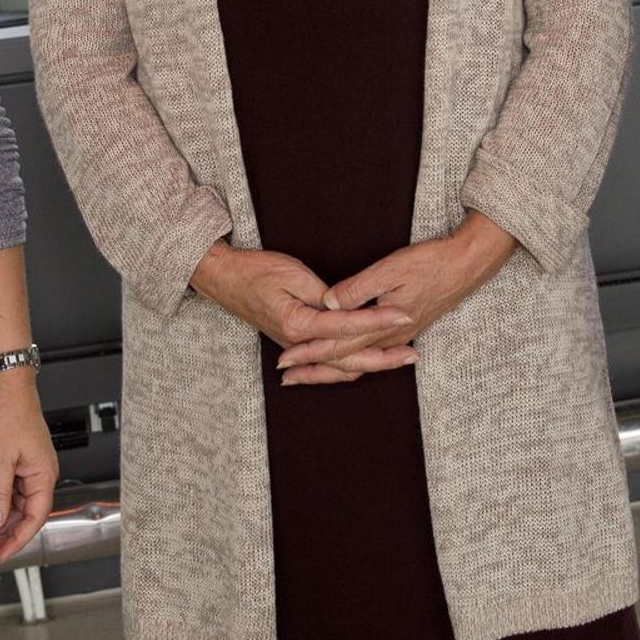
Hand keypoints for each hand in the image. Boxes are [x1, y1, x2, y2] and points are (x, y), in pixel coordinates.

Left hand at [0, 372, 60, 561]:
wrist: (9, 388)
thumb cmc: (10, 415)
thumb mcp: (0, 459)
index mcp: (44, 474)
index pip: (36, 517)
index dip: (19, 539)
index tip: (2, 553)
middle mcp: (42, 474)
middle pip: (28, 514)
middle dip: (9, 535)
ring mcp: (32, 469)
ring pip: (20, 505)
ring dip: (4, 522)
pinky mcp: (23, 463)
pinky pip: (15, 493)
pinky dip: (3, 506)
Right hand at [191, 240, 411, 359]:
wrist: (226, 280)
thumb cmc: (256, 272)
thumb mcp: (292, 274)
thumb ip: (323, 294)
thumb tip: (349, 306)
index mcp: (299, 325)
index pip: (349, 326)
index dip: (379, 320)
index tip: (404, 314)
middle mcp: (299, 343)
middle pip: (349, 359)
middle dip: (384, 356)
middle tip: (413, 353)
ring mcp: (297, 347)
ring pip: (339, 367)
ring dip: (370, 365)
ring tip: (399, 359)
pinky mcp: (297, 344)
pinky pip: (328, 363)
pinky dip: (349, 366)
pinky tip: (365, 366)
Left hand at [275, 212, 517, 384]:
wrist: (468, 265)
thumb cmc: (430, 263)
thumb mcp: (390, 269)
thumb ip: (357, 288)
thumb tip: (328, 303)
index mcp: (381, 326)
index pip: (337, 346)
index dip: (309, 354)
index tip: (284, 361)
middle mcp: (389, 338)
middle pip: (346, 362)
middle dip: (315, 370)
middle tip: (286, 378)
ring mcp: (399, 336)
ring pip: (360, 362)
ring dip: (332, 369)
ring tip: (308, 373)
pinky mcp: (405, 329)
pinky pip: (372, 354)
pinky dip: (352, 360)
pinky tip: (346, 358)